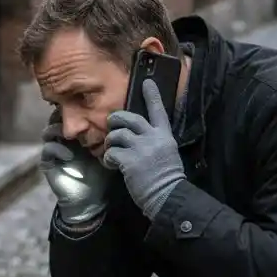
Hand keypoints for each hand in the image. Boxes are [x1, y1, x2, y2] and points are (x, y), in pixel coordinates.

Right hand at [39, 111, 107, 224]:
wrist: (91, 201)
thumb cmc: (101, 176)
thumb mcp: (107, 153)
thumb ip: (107, 137)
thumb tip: (118, 119)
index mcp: (77, 136)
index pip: (71, 116)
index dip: (76, 111)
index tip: (89, 110)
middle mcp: (63, 140)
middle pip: (56, 119)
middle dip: (65, 117)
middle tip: (76, 119)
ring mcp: (54, 151)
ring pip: (48, 131)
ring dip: (59, 131)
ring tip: (73, 137)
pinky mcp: (48, 163)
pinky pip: (47, 149)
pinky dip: (57, 149)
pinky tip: (70, 156)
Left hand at [103, 79, 185, 219]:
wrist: (167, 195)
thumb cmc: (166, 178)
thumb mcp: (167, 153)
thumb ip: (155, 141)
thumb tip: (138, 136)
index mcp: (164, 136)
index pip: (158, 111)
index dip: (152, 95)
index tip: (147, 82)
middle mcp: (153, 138)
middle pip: (131, 118)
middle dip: (117, 119)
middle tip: (111, 123)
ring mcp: (141, 149)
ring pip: (117, 134)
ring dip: (111, 141)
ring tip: (111, 150)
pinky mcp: (129, 161)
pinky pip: (112, 153)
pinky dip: (108, 159)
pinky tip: (112, 165)